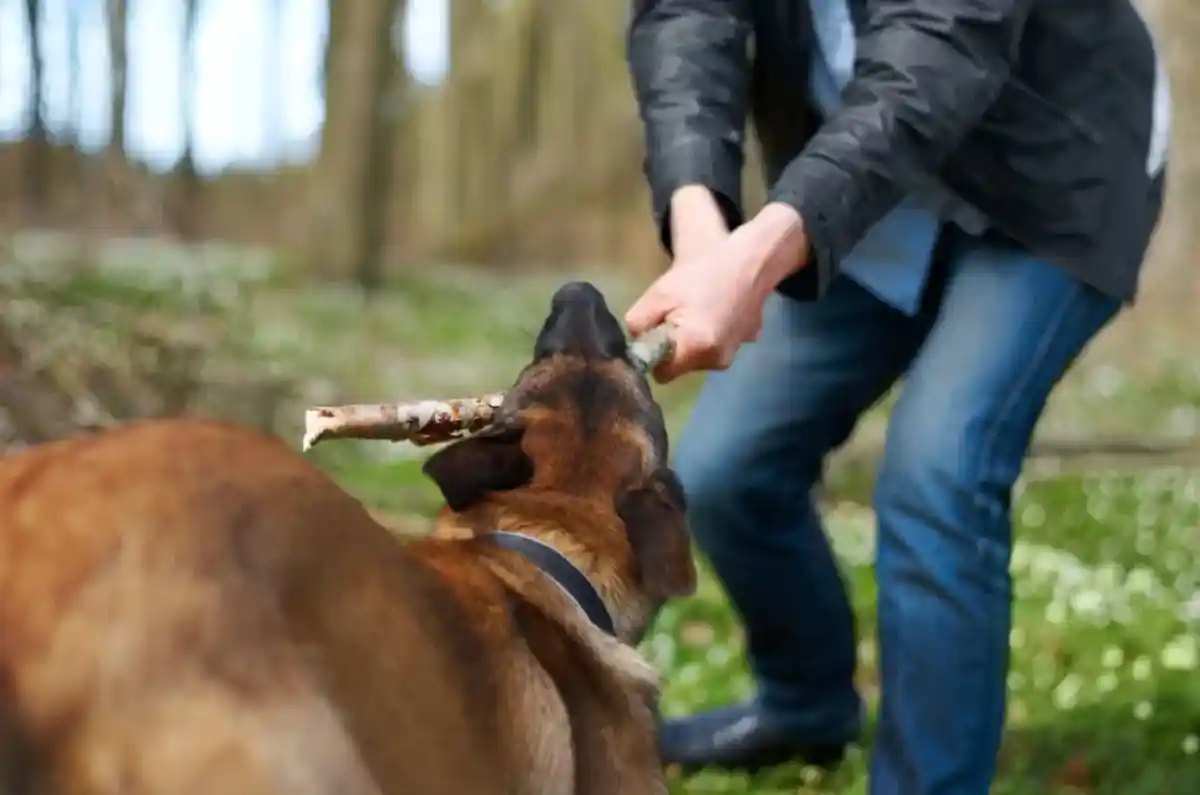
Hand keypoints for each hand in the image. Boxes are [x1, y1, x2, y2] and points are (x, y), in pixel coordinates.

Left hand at [627, 202, 809, 382]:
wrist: (751, 259)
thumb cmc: (701, 273)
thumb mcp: (658, 294)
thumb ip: (638, 325)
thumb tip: (637, 344)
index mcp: (696, 348)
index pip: (661, 374)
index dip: (655, 354)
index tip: (657, 330)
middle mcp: (718, 360)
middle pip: (681, 366)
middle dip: (674, 345)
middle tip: (677, 312)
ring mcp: (734, 353)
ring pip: (698, 356)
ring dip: (693, 339)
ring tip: (698, 307)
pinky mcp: (746, 343)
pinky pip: (717, 346)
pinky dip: (712, 333)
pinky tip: (716, 309)